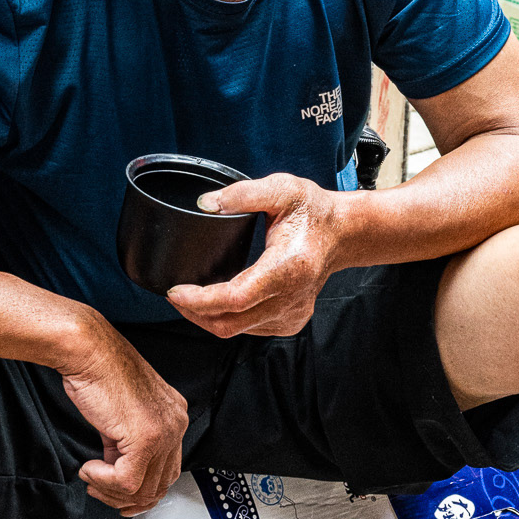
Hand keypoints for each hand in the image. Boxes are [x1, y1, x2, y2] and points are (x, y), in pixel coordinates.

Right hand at [62, 322, 188, 515]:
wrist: (87, 350)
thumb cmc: (98, 373)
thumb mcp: (120, 416)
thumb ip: (128, 444)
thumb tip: (122, 474)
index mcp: (174, 416)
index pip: (168, 470)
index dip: (141, 489)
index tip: (117, 492)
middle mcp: (176, 424)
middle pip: (160, 485)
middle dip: (126, 497)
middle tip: (100, 490)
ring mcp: (164, 432)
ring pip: (144, 489)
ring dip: (111, 491)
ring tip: (91, 477)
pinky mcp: (145, 438)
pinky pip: (126, 481)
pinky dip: (103, 482)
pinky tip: (89, 467)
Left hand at [167, 173, 342, 337]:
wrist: (342, 234)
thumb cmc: (313, 211)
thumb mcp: (282, 189)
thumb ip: (242, 194)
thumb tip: (205, 204)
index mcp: (288, 267)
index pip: (235, 297)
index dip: (200, 300)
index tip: (175, 292)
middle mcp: (291, 298)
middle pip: (230, 322)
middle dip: (195, 313)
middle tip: (175, 295)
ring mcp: (292, 314)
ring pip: (237, 330)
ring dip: (209, 318)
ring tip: (192, 299)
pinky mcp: (290, 322)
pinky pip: (250, 330)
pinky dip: (229, 319)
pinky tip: (220, 302)